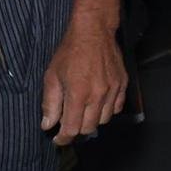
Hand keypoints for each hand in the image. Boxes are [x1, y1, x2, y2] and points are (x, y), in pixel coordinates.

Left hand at [40, 21, 127, 145]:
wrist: (94, 32)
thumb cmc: (69, 52)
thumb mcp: (52, 76)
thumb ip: (50, 103)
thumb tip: (48, 125)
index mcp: (78, 94)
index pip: (72, 129)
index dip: (63, 138)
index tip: (58, 139)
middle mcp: (98, 95)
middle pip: (89, 128)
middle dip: (76, 130)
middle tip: (68, 123)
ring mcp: (113, 90)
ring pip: (104, 120)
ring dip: (91, 120)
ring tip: (83, 112)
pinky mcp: (122, 84)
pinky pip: (116, 107)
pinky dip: (106, 111)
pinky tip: (97, 103)